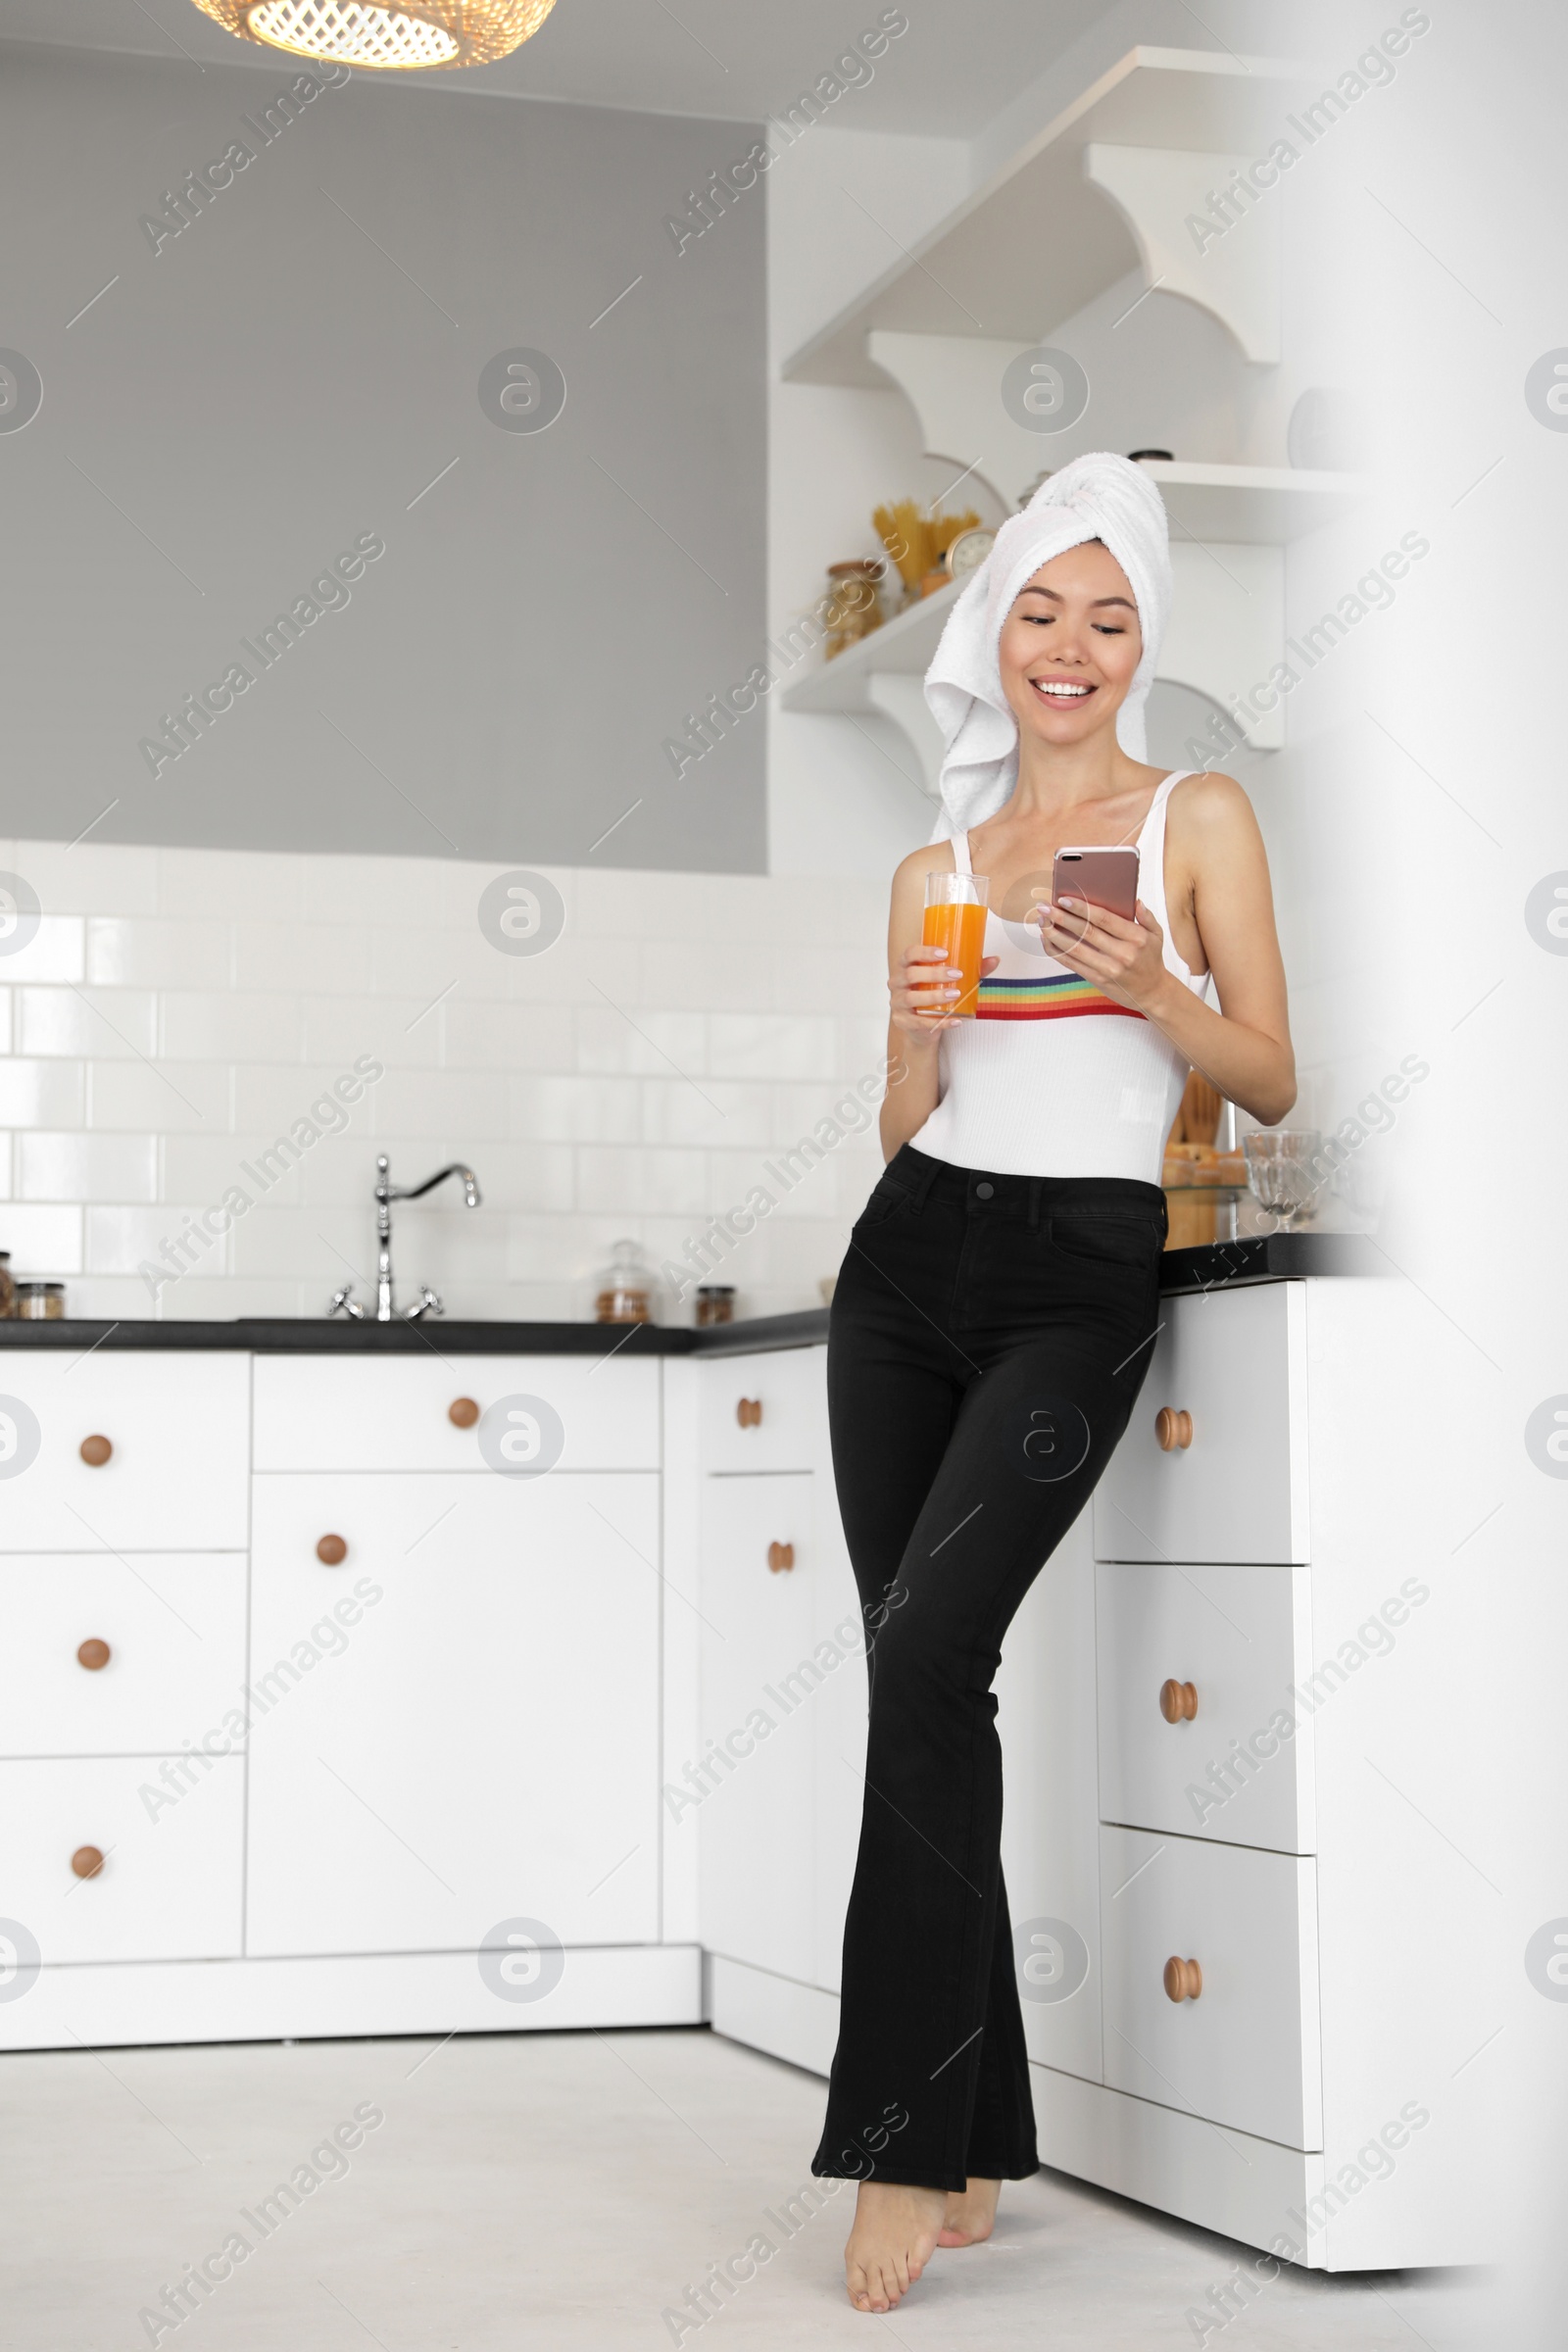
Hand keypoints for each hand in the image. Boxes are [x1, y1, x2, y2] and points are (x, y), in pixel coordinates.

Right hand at [889, 942, 999, 1037]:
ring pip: (912, 998)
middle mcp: (897, 983)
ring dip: (935, 996)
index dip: (924, 952)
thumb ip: (971, 970)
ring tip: (955, 994)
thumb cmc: (933, 995)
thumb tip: (995, 960)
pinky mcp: (902, 1022)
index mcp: (906, 967)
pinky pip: (920, 1022)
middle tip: (957, 974)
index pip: (909, 954)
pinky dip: (940, 1022)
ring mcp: (897, 1003)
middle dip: (934, 973)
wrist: (922, 1027)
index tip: (945, 953)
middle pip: (910, 974)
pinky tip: (956, 1019)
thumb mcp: (948, 980)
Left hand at [1033, 894, 1171, 1014]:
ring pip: (1075, 949)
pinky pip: (1072, 964)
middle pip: (1086, 932)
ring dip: (1054, 934)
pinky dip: (1057, 952)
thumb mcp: (1156, 935)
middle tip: (1044, 907)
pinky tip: (1046, 940)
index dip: (1082, 908)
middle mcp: (1122, 953)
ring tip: (1041, 921)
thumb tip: (1135, 901)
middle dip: (1062, 918)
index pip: (1104, 919)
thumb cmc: (1150, 959)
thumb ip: (1147, 916)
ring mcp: (1108, 968)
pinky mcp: (1098, 980)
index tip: (1064, 899)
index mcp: (1136, 937)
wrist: (1151, 992)